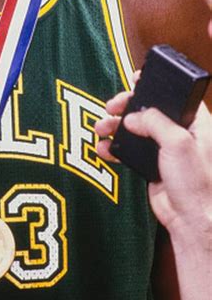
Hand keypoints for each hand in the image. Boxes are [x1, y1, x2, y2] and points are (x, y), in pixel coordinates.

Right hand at [95, 84, 211, 240]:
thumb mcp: (177, 142)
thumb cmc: (198, 184)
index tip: (135, 79)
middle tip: (112, 106)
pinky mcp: (152, 165)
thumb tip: (134, 116)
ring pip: (135, 129)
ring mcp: (165, 150)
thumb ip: (154, 121)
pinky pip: (129, 150)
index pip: (174, 94)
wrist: (191, 221)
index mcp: (196, 123)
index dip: (154, 85)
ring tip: (101, 127)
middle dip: (127, 105)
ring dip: (116, 126)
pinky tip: (104, 148)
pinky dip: (115, 147)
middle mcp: (181, 133)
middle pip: (149, 109)